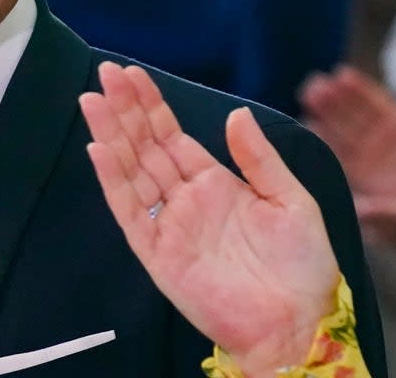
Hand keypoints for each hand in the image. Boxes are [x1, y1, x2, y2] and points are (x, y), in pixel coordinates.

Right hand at [81, 62, 337, 377]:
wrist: (298, 322)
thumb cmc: (303, 267)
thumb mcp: (291, 199)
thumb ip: (259, 157)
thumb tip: (235, 113)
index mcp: (216, 183)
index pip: (172, 136)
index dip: (151, 105)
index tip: (132, 75)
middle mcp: (187, 200)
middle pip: (146, 146)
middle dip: (124, 110)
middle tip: (105, 72)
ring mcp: (170, 226)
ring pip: (132, 171)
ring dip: (111, 135)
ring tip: (92, 100)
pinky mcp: (159, 254)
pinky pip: (131, 212)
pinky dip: (114, 181)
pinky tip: (100, 150)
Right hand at [302, 66, 395, 197]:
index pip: (375, 101)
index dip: (358, 88)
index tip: (340, 74)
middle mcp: (383, 141)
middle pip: (353, 115)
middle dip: (333, 100)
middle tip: (314, 84)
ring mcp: (373, 160)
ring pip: (344, 134)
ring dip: (326, 117)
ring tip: (308, 98)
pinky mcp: (367, 182)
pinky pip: (344, 161)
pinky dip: (328, 145)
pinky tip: (313, 129)